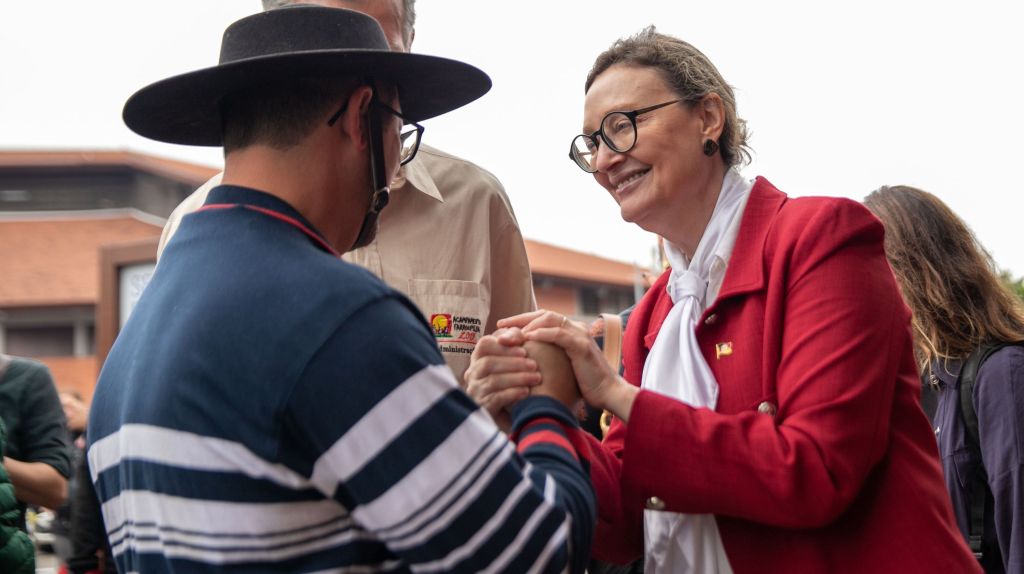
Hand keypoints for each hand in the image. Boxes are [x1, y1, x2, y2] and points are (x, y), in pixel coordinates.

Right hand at [465, 327, 540, 431]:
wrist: (515, 415)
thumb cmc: (516, 381)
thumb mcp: (515, 359)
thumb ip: (515, 342)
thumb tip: (519, 334)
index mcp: (479, 358)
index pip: (484, 344)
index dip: (504, 345)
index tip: (524, 349)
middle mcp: (473, 374)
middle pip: (488, 362)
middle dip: (514, 363)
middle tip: (535, 365)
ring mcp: (475, 392)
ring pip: (493, 380)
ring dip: (517, 377)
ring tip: (536, 378)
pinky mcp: (481, 408)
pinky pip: (495, 398)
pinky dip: (512, 393)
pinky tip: (526, 392)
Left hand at [498, 310, 638, 419]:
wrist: (608, 393)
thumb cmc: (585, 385)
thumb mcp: (564, 368)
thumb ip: (551, 358)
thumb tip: (528, 361)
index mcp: (571, 332)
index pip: (543, 319)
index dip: (523, 321)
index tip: (504, 327)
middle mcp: (576, 329)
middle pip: (543, 314)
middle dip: (520, 318)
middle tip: (501, 324)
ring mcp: (580, 335)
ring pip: (549, 319)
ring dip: (527, 324)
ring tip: (510, 331)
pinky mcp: (582, 346)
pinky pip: (559, 334)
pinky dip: (542, 333)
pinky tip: (527, 337)